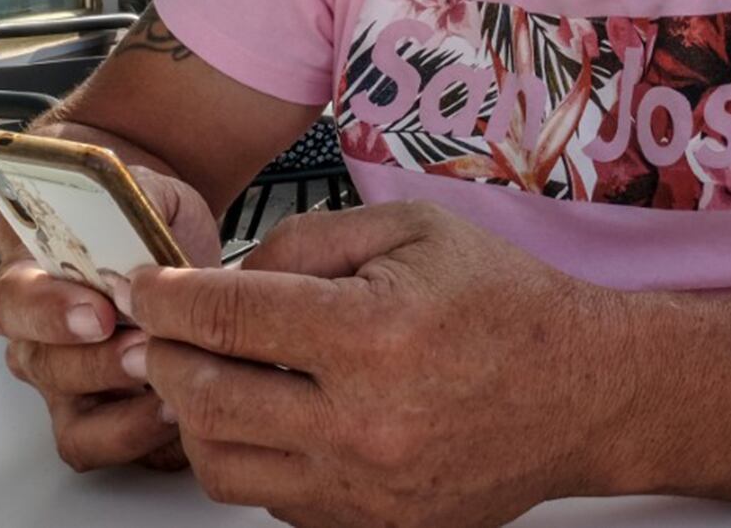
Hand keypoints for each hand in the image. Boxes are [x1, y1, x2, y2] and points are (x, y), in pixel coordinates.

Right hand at [0, 165, 223, 471]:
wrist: (166, 246)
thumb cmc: (139, 220)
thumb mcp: (143, 190)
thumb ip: (133, 192)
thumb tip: (136, 204)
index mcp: (31, 277)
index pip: (16, 300)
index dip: (51, 311)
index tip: (97, 311)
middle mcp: (40, 342)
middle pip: (46, 368)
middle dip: (99, 364)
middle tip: (146, 349)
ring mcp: (70, 389)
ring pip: (76, 424)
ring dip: (123, 416)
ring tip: (173, 391)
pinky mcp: (108, 423)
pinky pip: (115, 453)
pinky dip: (148, 444)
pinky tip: (183, 419)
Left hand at [119, 202, 632, 527]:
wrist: (586, 391)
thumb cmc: (507, 303)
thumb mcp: (413, 230)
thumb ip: (311, 239)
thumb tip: (229, 276)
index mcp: (374, 334)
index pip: (229, 318)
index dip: (168, 299)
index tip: (145, 289)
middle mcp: (364, 422)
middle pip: (206, 401)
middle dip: (162, 359)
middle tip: (154, 334)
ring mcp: (369, 489)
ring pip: (225, 467)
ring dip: (196, 418)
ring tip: (205, 376)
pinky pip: (276, 503)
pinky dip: (255, 458)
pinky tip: (271, 416)